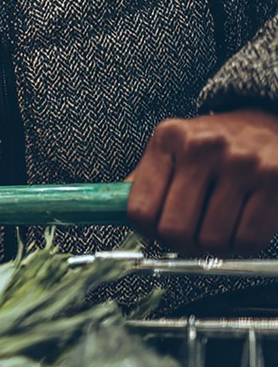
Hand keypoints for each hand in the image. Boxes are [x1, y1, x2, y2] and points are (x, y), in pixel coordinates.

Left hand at [128, 108, 277, 254]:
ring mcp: (242, 163)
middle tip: (186, 238)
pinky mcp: (275, 178)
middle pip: (174, 230)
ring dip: (210, 247)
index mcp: (168, 139)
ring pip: (212, 240)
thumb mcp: (170, 149)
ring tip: (213, 230)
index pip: (139, 209)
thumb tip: (105, 213)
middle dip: (178, 244)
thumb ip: (142, 181)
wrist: (266, 119)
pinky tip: (236, 228)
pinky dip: (238, 245)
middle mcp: (203, 147)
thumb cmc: (212, 143)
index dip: (144, 232)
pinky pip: (248, 239)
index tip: (154, 231)